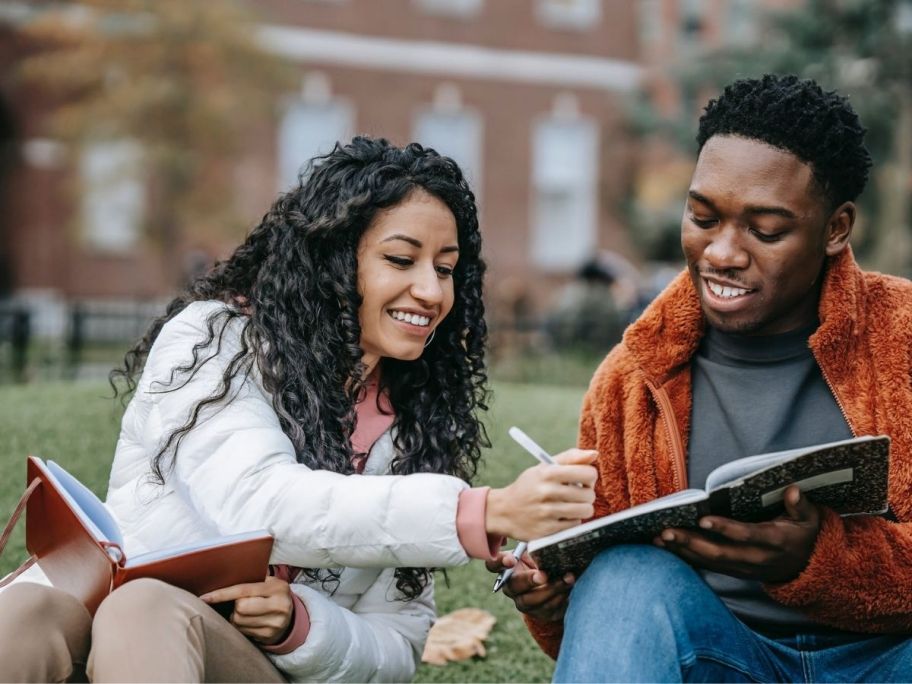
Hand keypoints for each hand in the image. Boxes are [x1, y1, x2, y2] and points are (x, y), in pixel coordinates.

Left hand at [200, 576, 294, 644]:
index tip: (204, 597)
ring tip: (244, 612)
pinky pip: (242, 632)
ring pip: (239, 621)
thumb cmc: (273, 594)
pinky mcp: (268, 636)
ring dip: (235, 616)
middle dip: (235, 605)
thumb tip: (222, 580)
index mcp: (277, 588)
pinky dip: (240, 626)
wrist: (291, 615)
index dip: (222, 594)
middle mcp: (279, 606)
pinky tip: (248, 621)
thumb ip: (252, 580)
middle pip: (240, 608)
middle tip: (239, 602)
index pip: (244, 590)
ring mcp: (274, 624)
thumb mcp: (269, 582)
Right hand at [485, 550, 573, 622]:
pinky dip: (560, 597)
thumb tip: (546, 541)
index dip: (499, 563)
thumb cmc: (542, 561)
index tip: (511, 559)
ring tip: (567, 578)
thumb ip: (536, 548)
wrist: (555, 583)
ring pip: (532, 600)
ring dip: (551, 589)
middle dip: (529, 580)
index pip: (493, 565)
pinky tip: (569, 587)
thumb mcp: (537, 552)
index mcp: (506, 568)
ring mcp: (523, 602)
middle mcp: (511, 587)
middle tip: (543, 575)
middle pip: (514, 586)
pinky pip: (547, 608)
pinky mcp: (538, 613)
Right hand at [486, 448, 597, 539]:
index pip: (588, 474)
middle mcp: (547, 492)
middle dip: (587, 494)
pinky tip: (561, 516)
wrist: (504, 511)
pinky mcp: (547, 530)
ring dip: (582, 508)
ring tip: (571, 505)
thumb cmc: (529, 486)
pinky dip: (572, 520)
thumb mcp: (544, 467)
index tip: (583, 479)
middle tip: (577, 493)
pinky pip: (575, 525)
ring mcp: (547, 512)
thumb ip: (570, 458)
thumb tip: (594, 454)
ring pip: (585, 511)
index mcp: (548, 473)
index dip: (590, 476)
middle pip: (589, 495)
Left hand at [654, 485, 820, 582]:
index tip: (703, 518)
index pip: (747, 535)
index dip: (725, 529)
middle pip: (720, 553)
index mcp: (774, 542)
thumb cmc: (803, 534)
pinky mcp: (734, 571)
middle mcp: (756, 558)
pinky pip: (707, 566)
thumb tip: (792, 490)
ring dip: (683, 550)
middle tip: (666, 531)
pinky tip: (666, 547)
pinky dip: (686, 557)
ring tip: (658, 538)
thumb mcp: (810, 519)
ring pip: (709, 562)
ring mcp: (743, 568)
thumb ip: (801, 505)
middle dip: (691, 542)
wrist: (806, 567)